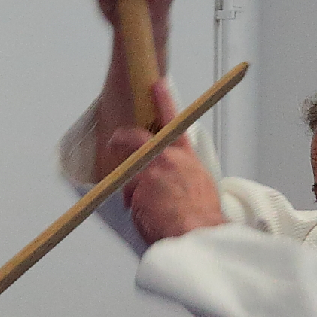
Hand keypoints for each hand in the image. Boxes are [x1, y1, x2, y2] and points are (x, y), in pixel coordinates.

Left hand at [108, 80, 223, 243]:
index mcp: (187, 158)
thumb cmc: (201, 216)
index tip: (157, 85)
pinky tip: (148, 216)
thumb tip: (171, 180)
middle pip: (136, 139)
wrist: (197, 231)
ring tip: (147, 206)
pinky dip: (134, 207)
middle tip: (115, 140)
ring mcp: (151, 171)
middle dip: (121, 138)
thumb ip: (182, 174)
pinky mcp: (137, 187)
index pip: (175, 122)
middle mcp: (168, 158)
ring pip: (128, 174)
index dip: (164, 101)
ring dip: (132, 190)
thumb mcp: (200, 186)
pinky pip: (127, 196)